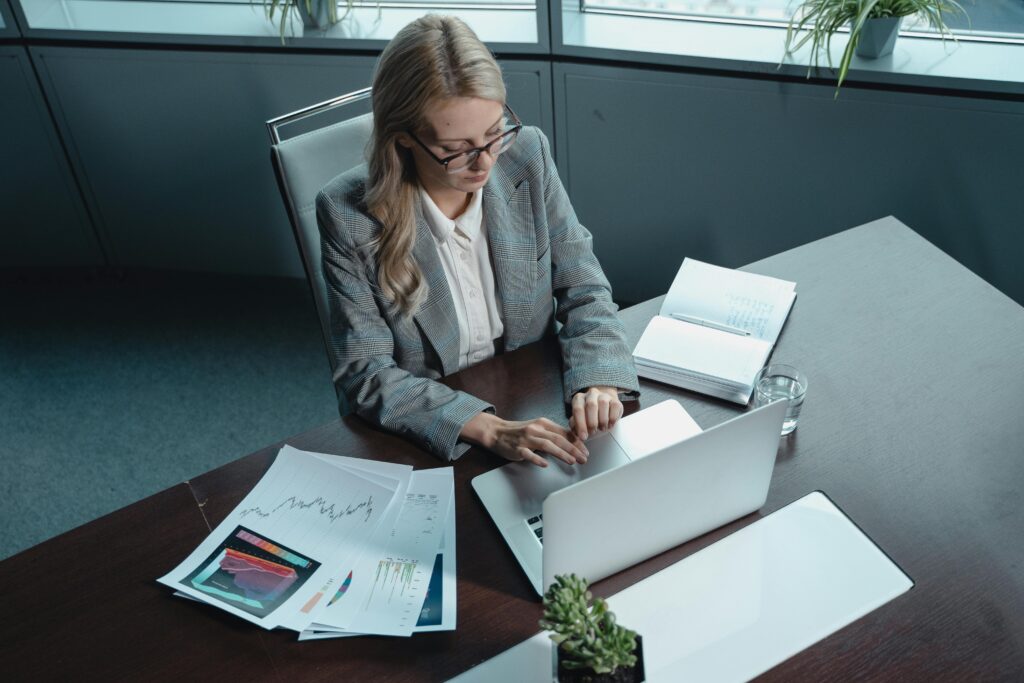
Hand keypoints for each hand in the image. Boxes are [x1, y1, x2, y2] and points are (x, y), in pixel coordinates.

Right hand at [461, 413, 588, 467]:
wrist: (497, 432)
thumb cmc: (519, 431)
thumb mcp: (538, 428)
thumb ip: (552, 434)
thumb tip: (571, 442)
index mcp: (543, 423)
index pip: (564, 432)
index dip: (576, 441)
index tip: (585, 450)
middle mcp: (536, 429)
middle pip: (558, 439)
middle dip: (573, 449)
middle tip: (583, 458)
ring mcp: (526, 439)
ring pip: (547, 445)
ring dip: (561, 453)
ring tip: (572, 461)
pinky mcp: (517, 448)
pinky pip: (528, 454)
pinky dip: (537, 459)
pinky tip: (545, 464)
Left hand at [570, 386, 623, 439]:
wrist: (605, 406)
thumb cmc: (589, 415)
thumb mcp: (580, 419)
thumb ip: (575, 425)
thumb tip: (575, 432)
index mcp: (579, 398)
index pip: (578, 409)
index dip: (580, 424)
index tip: (583, 437)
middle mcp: (591, 394)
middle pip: (591, 405)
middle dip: (592, 422)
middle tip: (592, 432)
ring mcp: (604, 395)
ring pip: (603, 404)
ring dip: (602, 420)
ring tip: (602, 428)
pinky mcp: (615, 400)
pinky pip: (614, 407)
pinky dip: (612, 419)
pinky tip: (609, 425)